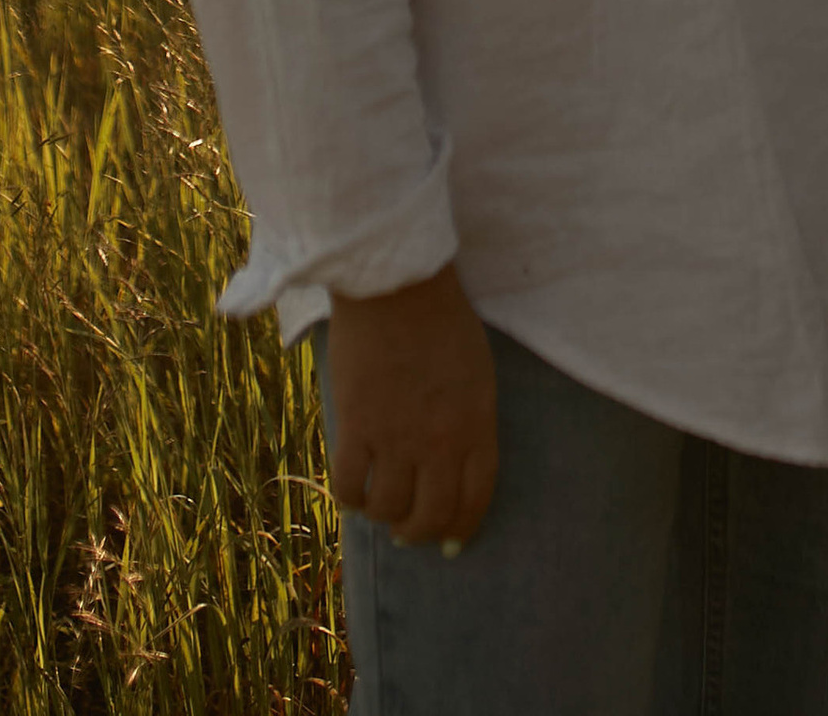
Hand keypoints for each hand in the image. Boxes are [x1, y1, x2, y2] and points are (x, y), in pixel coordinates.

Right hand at [327, 263, 499, 550]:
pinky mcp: (358, 427)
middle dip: (420, 533)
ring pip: (390, 509)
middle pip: (432, 515)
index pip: (474, 498)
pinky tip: (354, 487)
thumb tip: (452, 465)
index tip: (450, 543)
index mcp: (477, 423)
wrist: (397, 284)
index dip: (461, 528)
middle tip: (408, 531)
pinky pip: (351, 487)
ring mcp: (398, 437)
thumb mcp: (475, 371)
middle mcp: (441, 440)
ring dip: (384, 515)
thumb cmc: (441, 318)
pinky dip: (351, 497)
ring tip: (379, 504)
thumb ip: (469, 420)